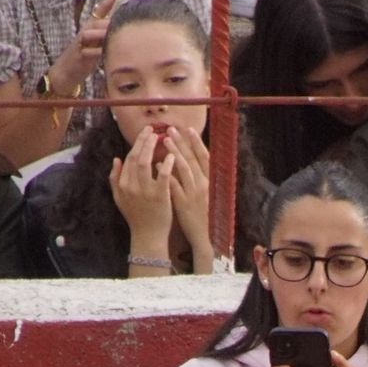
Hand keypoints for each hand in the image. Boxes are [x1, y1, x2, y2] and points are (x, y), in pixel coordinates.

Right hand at [48, 0, 119, 95]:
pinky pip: (88, 51)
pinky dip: (98, 52)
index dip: (111, 0)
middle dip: (111, 20)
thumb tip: (125, 30)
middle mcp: (84, 32)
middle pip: (97, 21)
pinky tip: (108, 52)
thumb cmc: (84, 58)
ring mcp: (80, 44)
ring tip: (116, 33)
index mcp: (89, 27)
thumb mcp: (97, 44)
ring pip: (90, 33)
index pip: (100, 10)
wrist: (65, 73)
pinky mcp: (78, 56)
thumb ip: (107, 36)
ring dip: (103, 33)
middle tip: (126, 19)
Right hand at [110, 125, 175, 242]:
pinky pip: (162, 176)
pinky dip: (166, 164)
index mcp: (123, 184)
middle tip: (152, 130)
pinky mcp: (159, 197)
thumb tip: (116, 159)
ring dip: (151, 147)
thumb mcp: (120, 199)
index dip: (136, 144)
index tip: (145, 134)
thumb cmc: (136, 217)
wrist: (148, 236)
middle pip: (135, 157)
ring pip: (145, 162)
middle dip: (143, 140)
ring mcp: (145, 191)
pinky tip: (172, 156)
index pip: (128, 158)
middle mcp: (131, 186)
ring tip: (160, 137)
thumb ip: (115, 179)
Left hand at [165, 125, 211, 252]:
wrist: (205, 237)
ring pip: (184, 168)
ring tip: (164, 140)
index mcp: (210, 181)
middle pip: (192, 159)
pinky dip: (166, 173)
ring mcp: (194, 194)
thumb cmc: (204, 215)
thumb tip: (186, 161)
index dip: (196, 142)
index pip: (204, 157)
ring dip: (174, 153)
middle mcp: (204, 185)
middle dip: (182, 142)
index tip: (187, 129)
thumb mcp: (205, 194)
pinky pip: (173, 185)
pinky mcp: (184, 203)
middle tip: (171, 129)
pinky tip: (158, 164)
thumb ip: (198, 178)